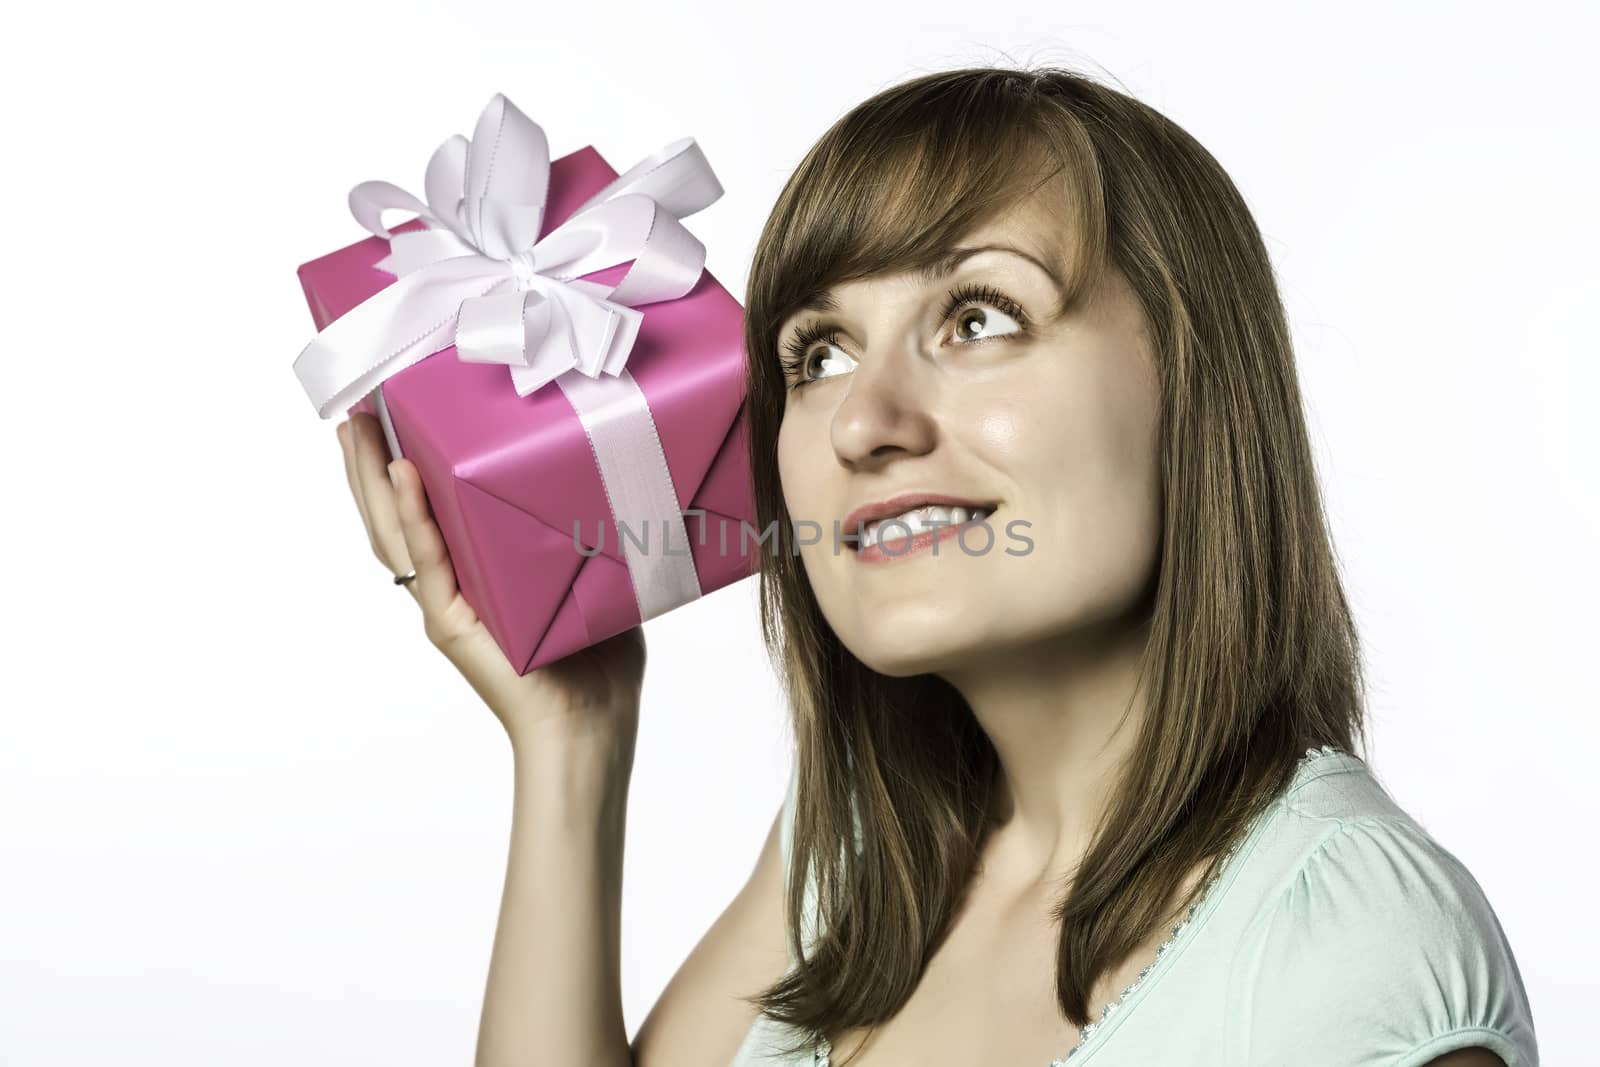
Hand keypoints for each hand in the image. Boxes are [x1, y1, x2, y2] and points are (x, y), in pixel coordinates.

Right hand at [336, 412, 645, 748]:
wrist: (591, 727)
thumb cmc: (598, 660)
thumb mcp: (588, 577)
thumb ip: (581, 532)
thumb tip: (609, 471)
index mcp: (473, 574)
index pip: (425, 511)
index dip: (404, 464)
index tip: (394, 411)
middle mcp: (450, 586)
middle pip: (393, 513)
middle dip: (371, 459)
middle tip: (361, 401)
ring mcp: (444, 605)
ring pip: (394, 531)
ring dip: (372, 477)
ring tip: (357, 426)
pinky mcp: (453, 624)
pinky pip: (428, 560)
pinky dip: (413, 516)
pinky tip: (400, 475)